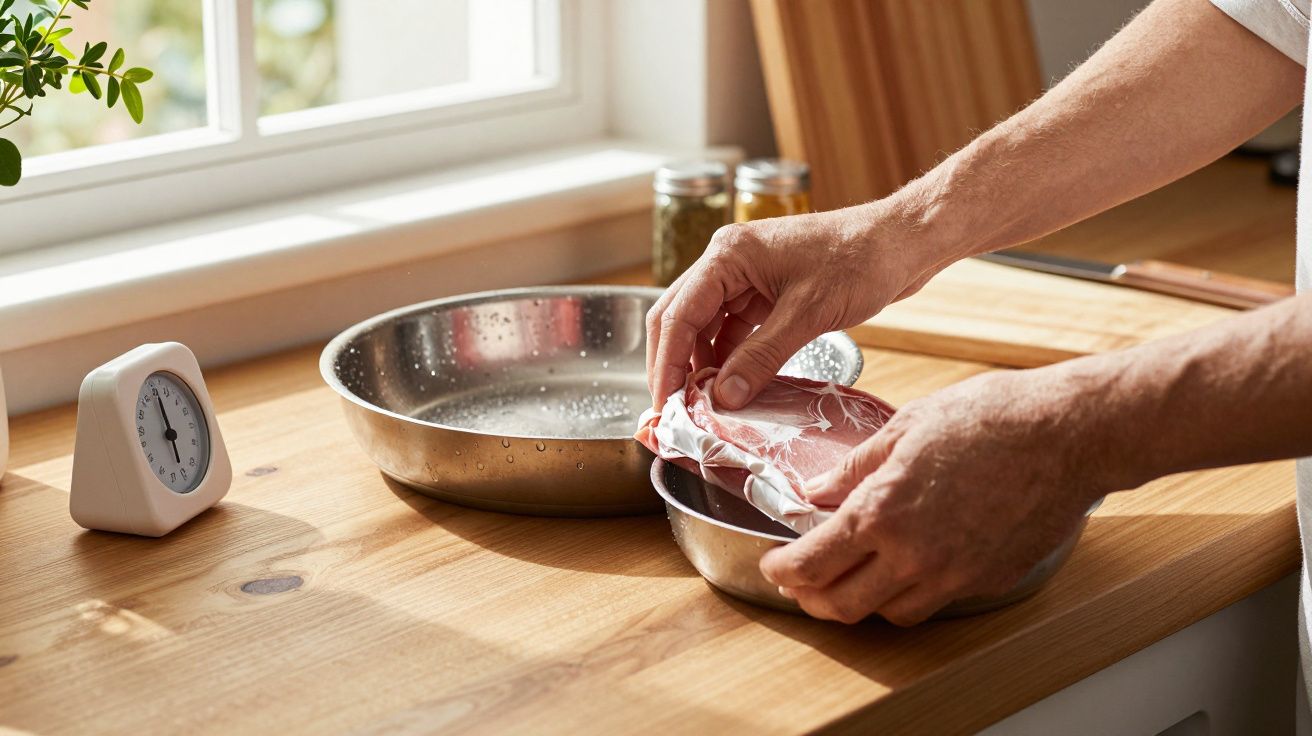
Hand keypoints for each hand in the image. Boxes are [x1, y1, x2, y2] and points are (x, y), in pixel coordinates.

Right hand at [645, 203, 938, 409]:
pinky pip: (733, 330)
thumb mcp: (807, 315)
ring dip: (702, 365)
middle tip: (674, 411)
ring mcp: (745, 277)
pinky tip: (732, 387)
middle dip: (674, 365)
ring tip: (703, 406)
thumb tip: (722, 398)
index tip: (665, 406)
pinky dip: (729, 359)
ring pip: (704, 327)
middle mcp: (727, 261)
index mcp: (727, 254)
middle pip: (680, 318)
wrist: (901, 242)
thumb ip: (760, 357)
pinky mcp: (764, 292)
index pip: (677, 314)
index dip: (666, 364)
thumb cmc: (859, 262)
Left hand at [760, 367, 1115, 624]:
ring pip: (888, 613)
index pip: (811, 564)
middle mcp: (913, 556)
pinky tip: (904, 568)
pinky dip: (907, 594)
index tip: (773, 564)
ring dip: (860, 600)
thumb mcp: (905, 427)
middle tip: (799, 581)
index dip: (782, 570)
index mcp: (882, 512)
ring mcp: (954, 575)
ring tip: (849, 576)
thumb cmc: (990, 417)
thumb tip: (815, 490)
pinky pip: (934, 602)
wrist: (1068, 434)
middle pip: (841, 605)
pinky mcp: (987, 580)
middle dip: (810, 598)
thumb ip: (853, 468)